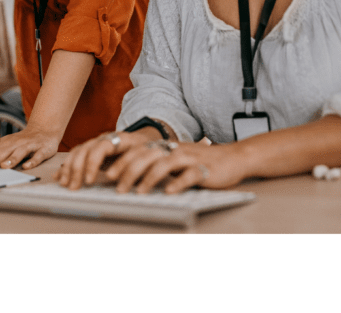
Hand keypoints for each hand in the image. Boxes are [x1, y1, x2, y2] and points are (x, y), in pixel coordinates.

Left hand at [0, 123, 61, 170]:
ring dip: (12, 159)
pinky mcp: (42, 149)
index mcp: (4, 143)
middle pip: (3, 151)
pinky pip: (37, 156)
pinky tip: (27, 167)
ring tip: (4, 166)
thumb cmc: (20, 140)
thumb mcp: (2, 143)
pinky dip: (32, 161)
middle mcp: (15, 143)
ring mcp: (29, 146)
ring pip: (20, 152)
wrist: (44, 130)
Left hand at [58, 135, 246, 192]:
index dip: (121, 162)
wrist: (234, 158)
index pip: (139, 151)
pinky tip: (170, 191)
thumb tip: (129, 179)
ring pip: (166, 163)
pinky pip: (190, 174)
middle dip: (129, 171)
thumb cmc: (200, 163)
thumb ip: (156, 166)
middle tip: (117, 188)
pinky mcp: (205, 169)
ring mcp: (190, 158)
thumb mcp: (175, 162)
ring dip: (150, 177)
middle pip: (148, 156)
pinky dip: (179, 182)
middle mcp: (175, 149)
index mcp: (166, 147)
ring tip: (139, 192)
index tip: (106, 175)